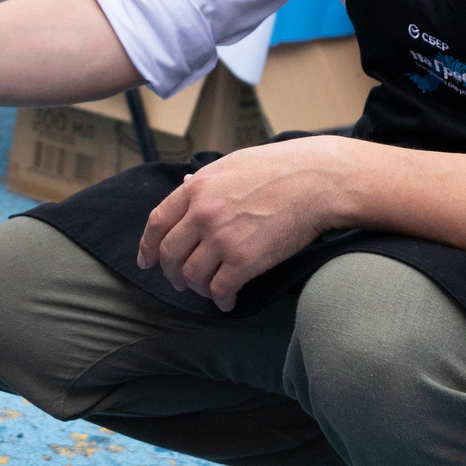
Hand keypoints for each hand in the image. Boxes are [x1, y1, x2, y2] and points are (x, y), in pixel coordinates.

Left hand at [136, 136, 356, 310]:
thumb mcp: (233, 164)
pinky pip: (220, 289)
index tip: (147, 261)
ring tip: (208, 290)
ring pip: (192, 276)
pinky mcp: (245, 260)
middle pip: (170, 254)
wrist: (318, 181)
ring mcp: (223, 238)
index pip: (157, 223)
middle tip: (179, 281)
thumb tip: (187, 186)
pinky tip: (227, 301)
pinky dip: (220, 300)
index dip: (148, 246)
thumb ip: (206, 181)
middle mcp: (203, 214)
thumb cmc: (281, 168)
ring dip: (197, 288)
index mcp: (198, 188)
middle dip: (171, 273)